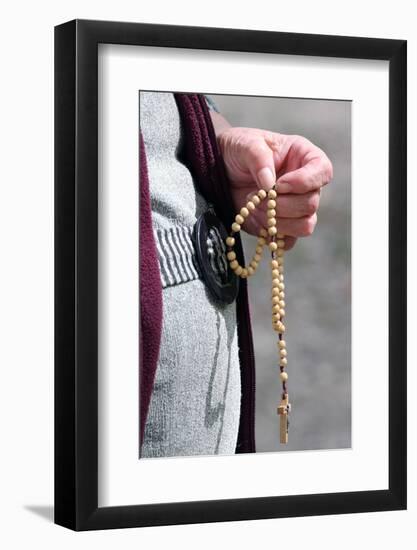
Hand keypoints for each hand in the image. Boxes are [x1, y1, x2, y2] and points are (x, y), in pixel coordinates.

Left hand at [217, 127, 332, 249]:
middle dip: (281, 205)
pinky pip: (288, 242)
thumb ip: (259, 158)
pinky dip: (272, 236)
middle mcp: (305, 185)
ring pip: (304, 226)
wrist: (220, 171)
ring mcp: (296, 208)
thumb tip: (270, 184)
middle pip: (311, 203)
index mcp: (304, 158)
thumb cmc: (237, 151)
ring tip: (254, 208)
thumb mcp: (245, 144)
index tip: (279, 184)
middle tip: (255, 196)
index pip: (323, 171)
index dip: (305, 181)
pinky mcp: (282, 227)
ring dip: (276, 221)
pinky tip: (256, 221)